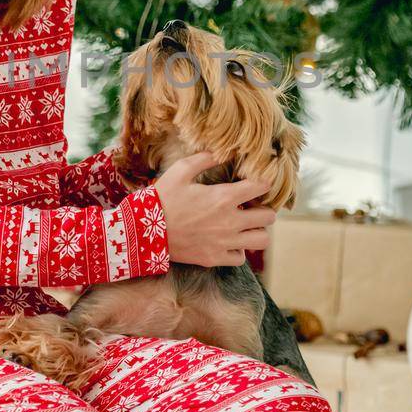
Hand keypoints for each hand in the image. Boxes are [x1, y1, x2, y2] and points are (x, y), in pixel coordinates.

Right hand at [150, 151, 276, 266]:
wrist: (143, 232)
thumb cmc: (162, 199)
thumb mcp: (180, 171)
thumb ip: (204, 159)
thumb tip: (220, 153)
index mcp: (224, 197)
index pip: (262, 187)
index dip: (263, 183)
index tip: (256, 183)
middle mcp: (230, 221)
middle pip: (269, 217)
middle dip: (264, 209)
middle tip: (252, 207)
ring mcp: (224, 243)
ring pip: (261, 240)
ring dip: (257, 231)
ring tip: (245, 226)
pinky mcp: (214, 258)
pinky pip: (241, 258)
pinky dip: (238, 250)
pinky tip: (228, 241)